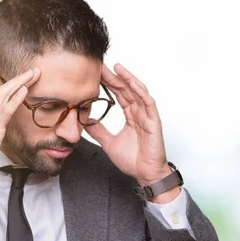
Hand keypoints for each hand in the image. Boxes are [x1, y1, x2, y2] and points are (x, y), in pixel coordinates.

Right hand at [0, 68, 40, 199]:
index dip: (9, 85)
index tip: (21, 79)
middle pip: (1, 89)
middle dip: (18, 78)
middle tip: (33, 71)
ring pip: (4, 93)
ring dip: (20, 82)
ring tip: (33, 74)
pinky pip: (6, 109)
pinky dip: (16, 98)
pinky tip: (25, 90)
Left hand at [84, 63, 170, 185]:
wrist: (145, 175)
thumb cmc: (133, 160)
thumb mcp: (108, 143)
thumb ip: (99, 131)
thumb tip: (85, 122)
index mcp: (131, 116)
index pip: (119, 94)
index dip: (109, 83)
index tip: (96, 73)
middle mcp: (140, 113)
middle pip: (126, 89)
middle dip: (114, 77)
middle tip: (100, 65)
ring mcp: (148, 116)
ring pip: (137, 91)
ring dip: (127, 78)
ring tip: (115, 67)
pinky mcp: (154, 122)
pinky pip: (148, 103)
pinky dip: (140, 91)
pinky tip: (131, 82)